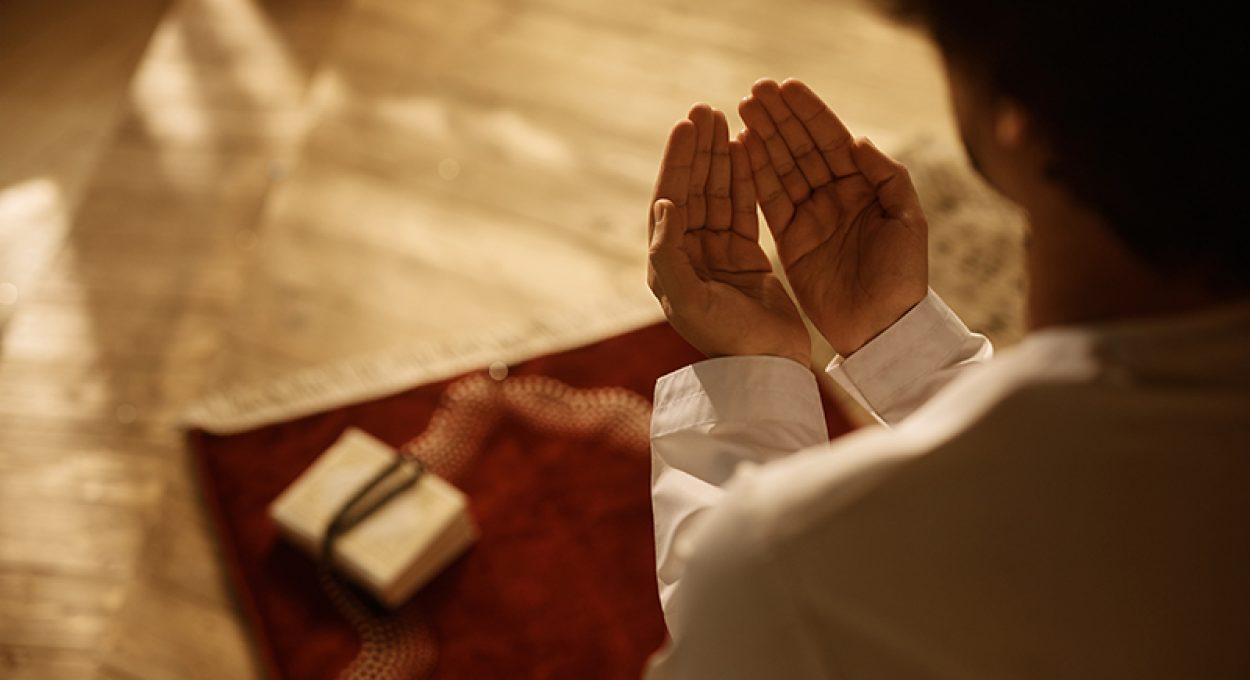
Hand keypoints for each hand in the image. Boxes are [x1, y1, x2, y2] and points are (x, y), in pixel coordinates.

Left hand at [647, 104, 810, 366]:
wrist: (767, 367)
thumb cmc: (726, 339)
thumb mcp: (690, 300)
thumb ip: (669, 254)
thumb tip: (663, 205)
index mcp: (667, 264)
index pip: (670, 200)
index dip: (677, 162)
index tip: (687, 126)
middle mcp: (687, 256)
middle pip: (692, 190)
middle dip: (698, 151)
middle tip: (705, 110)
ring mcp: (715, 255)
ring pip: (717, 195)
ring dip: (719, 158)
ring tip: (724, 119)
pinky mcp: (744, 258)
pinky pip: (741, 209)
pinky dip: (744, 179)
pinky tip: (746, 150)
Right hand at [739, 78, 927, 355]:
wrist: (883, 327)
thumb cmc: (903, 277)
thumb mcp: (908, 223)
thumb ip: (888, 179)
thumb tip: (858, 142)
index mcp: (865, 187)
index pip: (832, 140)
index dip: (809, 113)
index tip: (786, 88)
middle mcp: (835, 196)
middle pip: (802, 148)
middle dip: (779, 119)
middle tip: (754, 92)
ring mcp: (811, 217)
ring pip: (782, 169)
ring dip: (762, 139)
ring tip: (741, 111)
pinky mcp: (791, 241)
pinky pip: (769, 202)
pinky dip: (755, 176)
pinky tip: (740, 150)